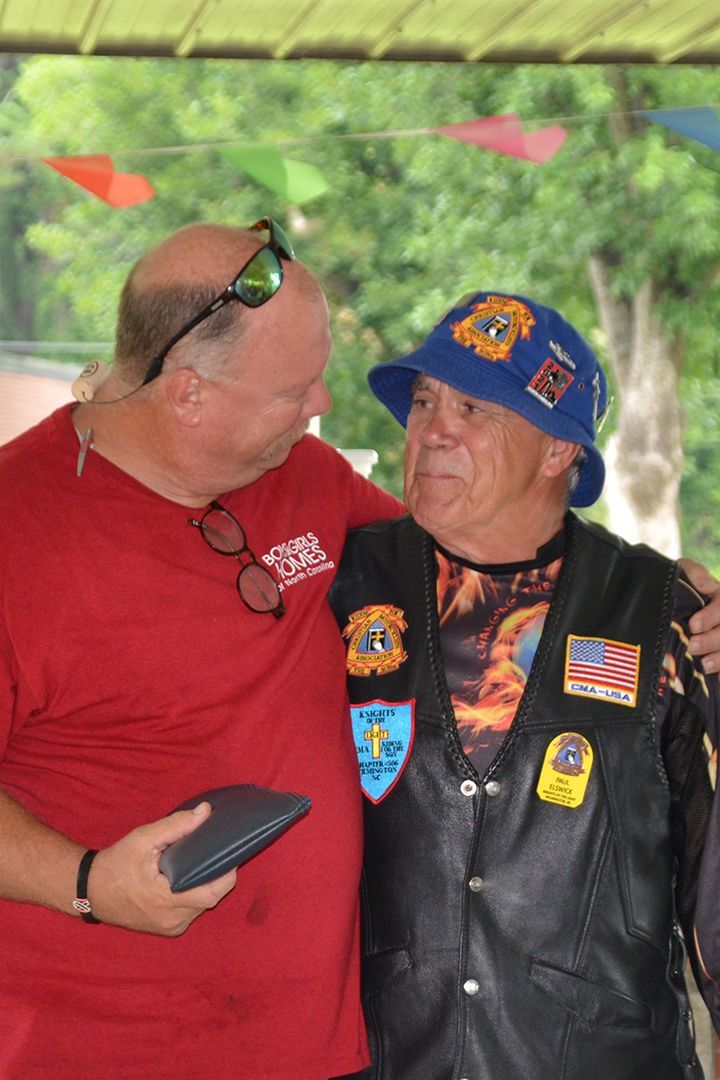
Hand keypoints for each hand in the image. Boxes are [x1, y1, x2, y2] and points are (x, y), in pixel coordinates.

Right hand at [86, 802, 235, 935]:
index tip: (230, 853)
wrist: (90, 891)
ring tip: (203, 863)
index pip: (212, 893)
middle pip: (210, 899)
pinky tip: (190, 878)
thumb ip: (176, 825)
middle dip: (217, 877)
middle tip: (216, 853)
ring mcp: (170, 928)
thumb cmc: (116, 863)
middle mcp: (172, 920)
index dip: (226, 874)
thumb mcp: (144, 839)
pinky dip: (194, 895)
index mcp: (167, 900)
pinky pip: (191, 912)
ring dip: (205, 886)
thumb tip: (206, 812)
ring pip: (202, 906)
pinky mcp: (167, 929)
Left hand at [680, 557, 719, 673]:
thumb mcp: (683, 571)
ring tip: (704, 665)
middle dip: (713, 640)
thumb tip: (708, 585)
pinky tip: (717, 680)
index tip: (693, 625)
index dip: (711, 616)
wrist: (672, 601)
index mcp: (719, 596)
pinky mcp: (717, 650)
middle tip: (694, 646)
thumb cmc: (679, 584)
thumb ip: (695, 573)